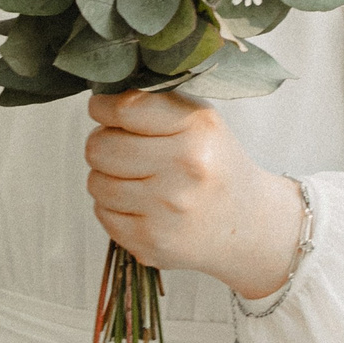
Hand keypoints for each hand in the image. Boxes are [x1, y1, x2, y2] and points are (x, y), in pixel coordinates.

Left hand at [84, 91, 304, 297]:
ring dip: (106, 177)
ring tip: (134, 177)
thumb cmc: (214, 164)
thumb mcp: (200, 121)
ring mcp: (167, 210)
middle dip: (103, 143)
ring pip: (95, 182)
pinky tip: (139, 204)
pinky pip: (102, 213)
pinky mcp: (151, 242)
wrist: (248, 223)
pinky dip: (113, 207)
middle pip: (100, 147)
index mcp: (197, 131)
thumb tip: (100, 100)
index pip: (125, 109)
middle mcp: (185, 170)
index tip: (102, 109)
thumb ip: (154, 103)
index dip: (103, 107)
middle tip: (121, 147)